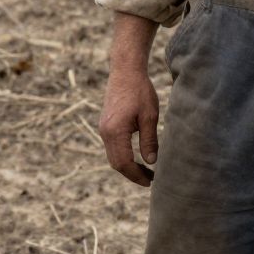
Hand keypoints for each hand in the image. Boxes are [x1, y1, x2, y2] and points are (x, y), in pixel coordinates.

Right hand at [99, 66, 158, 185]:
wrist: (125, 71)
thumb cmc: (140, 90)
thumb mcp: (149, 116)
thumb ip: (149, 140)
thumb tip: (151, 162)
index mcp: (115, 131)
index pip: (124, 163)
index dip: (136, 175)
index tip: (150, 182)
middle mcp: (105, 131)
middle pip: (116, 163)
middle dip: (132, 174)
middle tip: (150, 179)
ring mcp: (103, 128)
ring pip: (112, 156)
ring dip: (127, 166)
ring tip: (145, 170)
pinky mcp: (105, 124)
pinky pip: (112, 147)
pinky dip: (123, 156)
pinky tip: (136, 156)